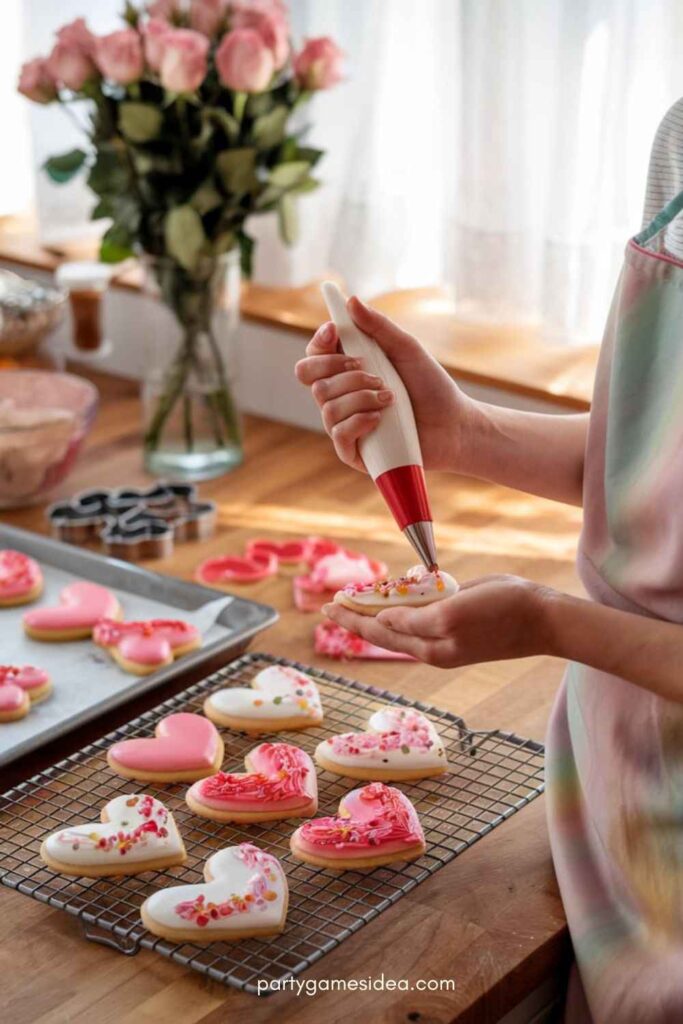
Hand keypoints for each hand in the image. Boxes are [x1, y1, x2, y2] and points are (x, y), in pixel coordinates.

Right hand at [295, 296, 474, 472]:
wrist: (453, 425)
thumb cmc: (431, 387)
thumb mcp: (407, 350)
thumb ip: (379, 327)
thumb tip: (350, 301)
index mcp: (348, 369)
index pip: (315, 353)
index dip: (319, 340)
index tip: (335, 330)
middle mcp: (340, 395)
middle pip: (308, 376)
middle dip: (339, 369)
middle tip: (372, 371)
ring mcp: (344, 423)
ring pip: (326, 404)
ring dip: (360, 396)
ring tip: (390, 398)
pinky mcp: (353, 451)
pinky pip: (338, 434)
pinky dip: (359, 422)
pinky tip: (380, 419)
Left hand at [322, 575, 553, 667]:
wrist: (544, 619)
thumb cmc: (503, 611)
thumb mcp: (454, 611)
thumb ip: (416, 619)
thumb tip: (383, 619)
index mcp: (430, 644)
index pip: (379, 631)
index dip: (352, 618)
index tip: (330, 605)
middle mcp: (433, 645)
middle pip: (384, 633)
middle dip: (356, 619)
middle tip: (330, 606)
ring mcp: (446, 639)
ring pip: (399, 629)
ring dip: (374, 617)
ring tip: (353, 605)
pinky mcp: (459, 629)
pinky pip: (419, 623)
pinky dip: (399, 614)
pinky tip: (391, 604)